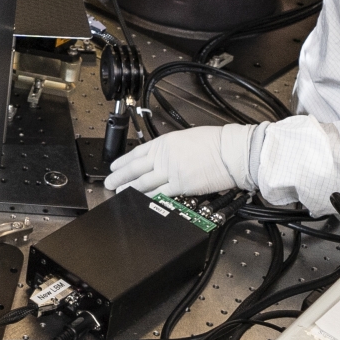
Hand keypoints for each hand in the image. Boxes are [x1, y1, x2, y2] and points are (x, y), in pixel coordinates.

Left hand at [104, 124, 256, 198]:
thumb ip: (171, 149)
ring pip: (143, 182)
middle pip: (135, 168)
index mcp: (165, 143)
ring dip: (129, 189)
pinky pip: (160, 194)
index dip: (122, 161)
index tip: (114, 166)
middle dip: (119, 177)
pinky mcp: (180, 186)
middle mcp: (164, 157)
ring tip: (119, 193)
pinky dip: (148, 198)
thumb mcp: (186, 138)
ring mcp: (170, 172)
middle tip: (108, 183)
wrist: (230, 152)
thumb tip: (163, 156)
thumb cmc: (216, 143)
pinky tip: (140, 202)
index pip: (137, 153)